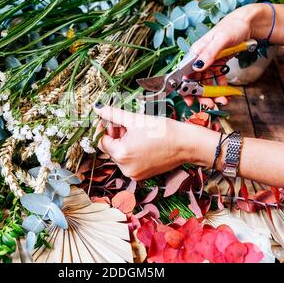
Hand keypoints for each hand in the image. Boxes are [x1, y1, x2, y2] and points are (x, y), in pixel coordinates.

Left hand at [93, 104, 218, 180]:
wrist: (186, 144)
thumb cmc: (163, 131)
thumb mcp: (135, 119)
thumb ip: (113, 114)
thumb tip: (98, 108)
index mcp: (121, 155)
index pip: (102, 141)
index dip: (103, 128)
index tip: (108, 118)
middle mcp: (125, 168)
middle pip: (111, 149)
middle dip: (115, 134)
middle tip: (124, 121)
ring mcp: (134, 173)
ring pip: (120, 155)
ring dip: (123, 142)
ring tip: (135, 129)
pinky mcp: (142, 175)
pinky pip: (130, 161)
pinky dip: (132, 150)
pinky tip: (141, 140)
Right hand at [185, 4, 263, 107]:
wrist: (247, 24)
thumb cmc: (233, 27)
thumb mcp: (221, 39)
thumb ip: (209, 53)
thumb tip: (197, 66)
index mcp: (196, 52)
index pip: (185, 73)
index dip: (185, 88)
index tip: (189, 100)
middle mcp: (200, 58)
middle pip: (195, 81)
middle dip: (201, 95)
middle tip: (209, 104)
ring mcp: (209, 62)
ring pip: (206, 83)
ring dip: (212, 94)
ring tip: (222, 101)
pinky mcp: (217, 64)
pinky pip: (216, 79)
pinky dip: (220, 88)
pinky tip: (226, 94)